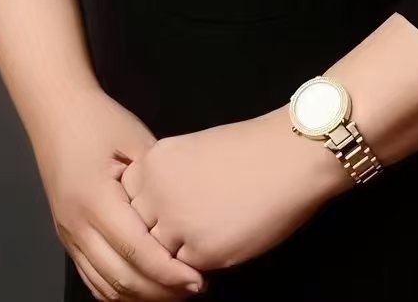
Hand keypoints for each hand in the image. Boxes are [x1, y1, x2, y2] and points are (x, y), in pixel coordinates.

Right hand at [30, 85, 207, 299]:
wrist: (55, 111)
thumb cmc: (98, 120)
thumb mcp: (136, 141)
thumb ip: (156, 181)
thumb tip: (184, 217)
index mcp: (95, 199)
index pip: (137, 250)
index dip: (168, 272)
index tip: (198, 279)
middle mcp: (77, 224)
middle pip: (121, 278)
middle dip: (160, 292)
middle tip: (194, 290)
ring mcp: (68, 235)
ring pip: (105, 286)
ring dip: (141, 297)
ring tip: (174, 293)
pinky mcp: (67, 237)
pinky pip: (92, 278)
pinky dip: (118, 292)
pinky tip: (144, 289)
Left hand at [114, 107, 343, 274]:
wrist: (290, 155)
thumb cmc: (251, 150)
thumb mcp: (194, 152)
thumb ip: (168, 179)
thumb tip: (158, 210)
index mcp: (154, 162)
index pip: (127, 199)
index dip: (145, 210)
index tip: (161, 212)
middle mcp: (156, 192)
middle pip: (138, 229)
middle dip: (157, 234)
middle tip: (184, 231)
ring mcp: (176, 223)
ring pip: (159, 254)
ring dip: (176, 251)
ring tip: (203, 238)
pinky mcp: (201, 250)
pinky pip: (186, 269)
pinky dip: (199, 263)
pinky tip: (221, 243)